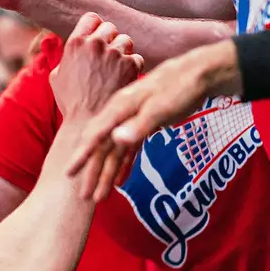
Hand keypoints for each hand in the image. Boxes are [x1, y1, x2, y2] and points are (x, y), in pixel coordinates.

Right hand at [50, 13, 142, 120]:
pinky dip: (132, 67)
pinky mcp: (130, 66)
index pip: (91, 18)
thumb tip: (72, 49)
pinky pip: (137, 58)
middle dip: (110, 39)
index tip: (97, 38)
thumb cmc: (70, 101)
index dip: (95, 27)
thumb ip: (67, 56)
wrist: (87, 121)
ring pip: (126, 40)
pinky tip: (124, 78)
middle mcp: (95, 44)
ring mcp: (114, 54)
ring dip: (123, 51)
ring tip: (116, 67)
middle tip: (108, 55)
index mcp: (75, 43)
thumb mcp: (57, 75)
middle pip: (110, 27)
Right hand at [69, 40, 242, 201]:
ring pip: (116, 151)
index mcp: (120, 108)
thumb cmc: (180, 86)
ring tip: (100, 196)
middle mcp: (121, 115)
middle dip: (93, 172)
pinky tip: (119, 181)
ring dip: (107, 173)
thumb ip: (139, 124)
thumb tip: (116, 140)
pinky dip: (124, 165)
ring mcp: (133, 120)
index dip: (82, 155)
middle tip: (85, 197)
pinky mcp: (146, 125)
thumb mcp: (161, 106)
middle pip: (103, 148)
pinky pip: (130, 149)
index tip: (69, 173)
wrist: (200, 73)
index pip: (95, 135)